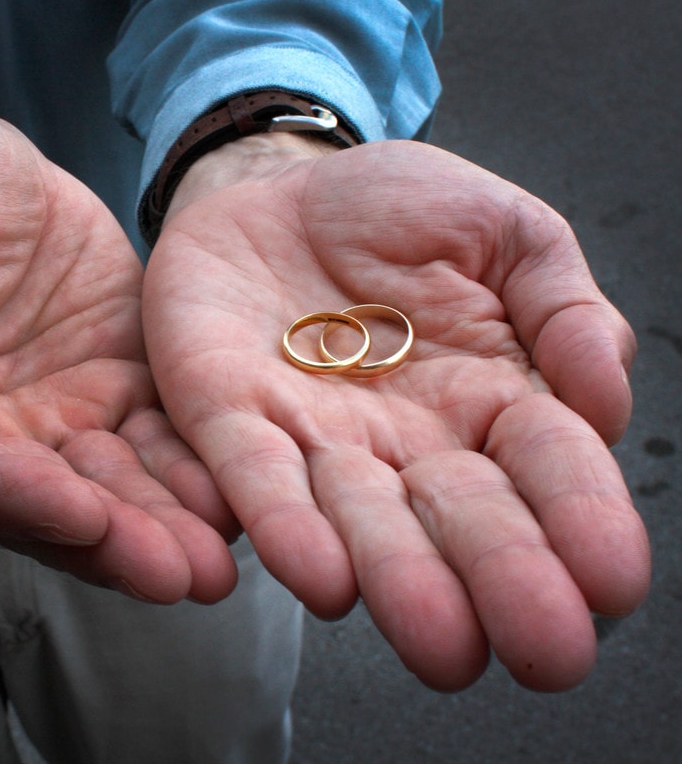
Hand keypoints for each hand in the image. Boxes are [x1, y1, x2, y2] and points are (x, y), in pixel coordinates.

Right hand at [0, 93, 236, 604]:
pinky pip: (161, 436)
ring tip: (219, 564)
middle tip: (178, 575)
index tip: (81, 511)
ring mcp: (56, 416)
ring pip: (111, 485)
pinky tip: (241, 499)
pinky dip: (196, 471)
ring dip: (163, 528)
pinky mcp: (119, 388)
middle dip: (110, 542)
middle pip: (44, 503)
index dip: (12, 495)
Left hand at [143, 135, 650, 689]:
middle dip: (502, 583)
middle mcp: (407, 442)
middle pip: (461, 520)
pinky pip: (257, 478)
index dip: (582, 521)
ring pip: (361, 521)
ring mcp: (316, 436)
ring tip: (440, 642)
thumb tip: (605, 403)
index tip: (610, 581)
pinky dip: (287, 527)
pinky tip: (322, 577)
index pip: (547, 470)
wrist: (277, 187)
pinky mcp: (229, 418)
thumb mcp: (505, 231)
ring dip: (401, 581)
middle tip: (544, 652)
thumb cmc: (397, 212)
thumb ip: (565, 307)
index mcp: (490, 399)